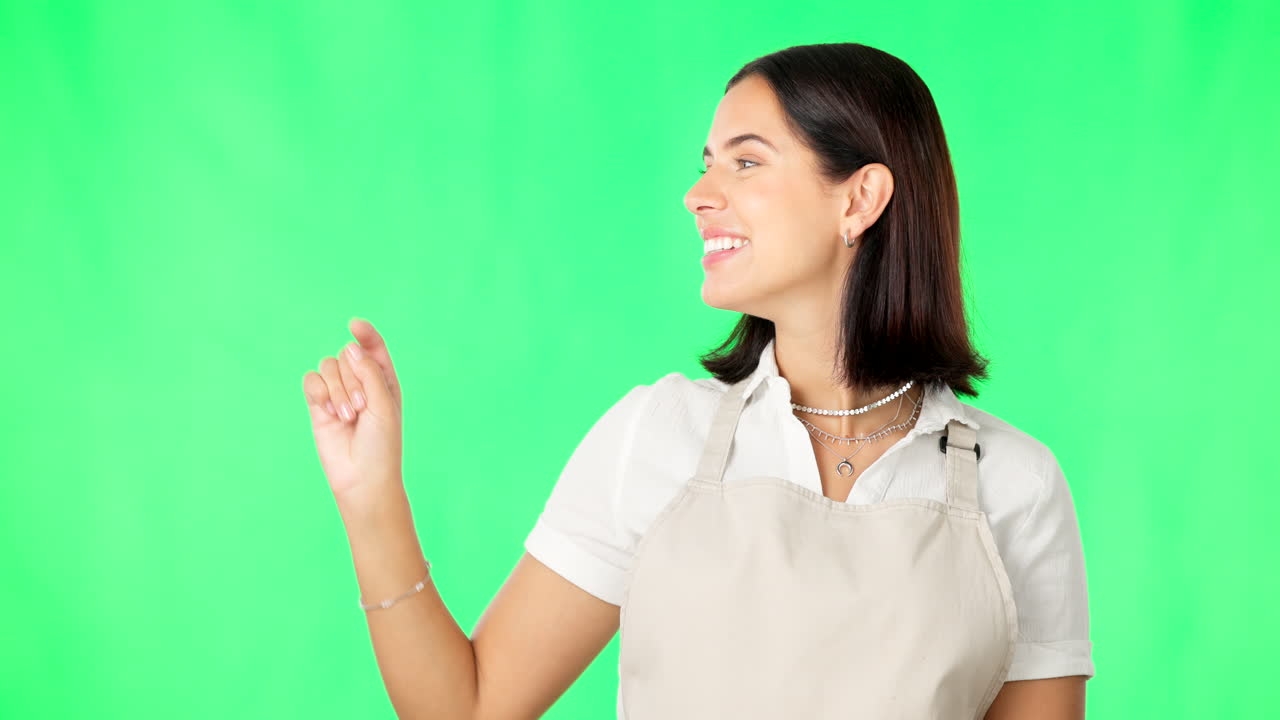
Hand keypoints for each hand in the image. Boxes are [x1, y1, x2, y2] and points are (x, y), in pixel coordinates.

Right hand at [301, 317, 404, 505]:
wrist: (362, 477)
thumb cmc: (381, 443)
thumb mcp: (384, 404)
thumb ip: (369, 372)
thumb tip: (350, 346)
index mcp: (383, 380)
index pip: (373, 346)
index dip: (365, 333)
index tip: (354, 325)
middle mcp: (360, 382)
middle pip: (346, 355)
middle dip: (352, 379)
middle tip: (360, 409)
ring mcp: (338, 393)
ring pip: (328, 366)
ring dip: (337, 389)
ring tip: (347, 416)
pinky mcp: (318, 405)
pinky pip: (311, 381)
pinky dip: (319, 393)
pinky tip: (328, 412)